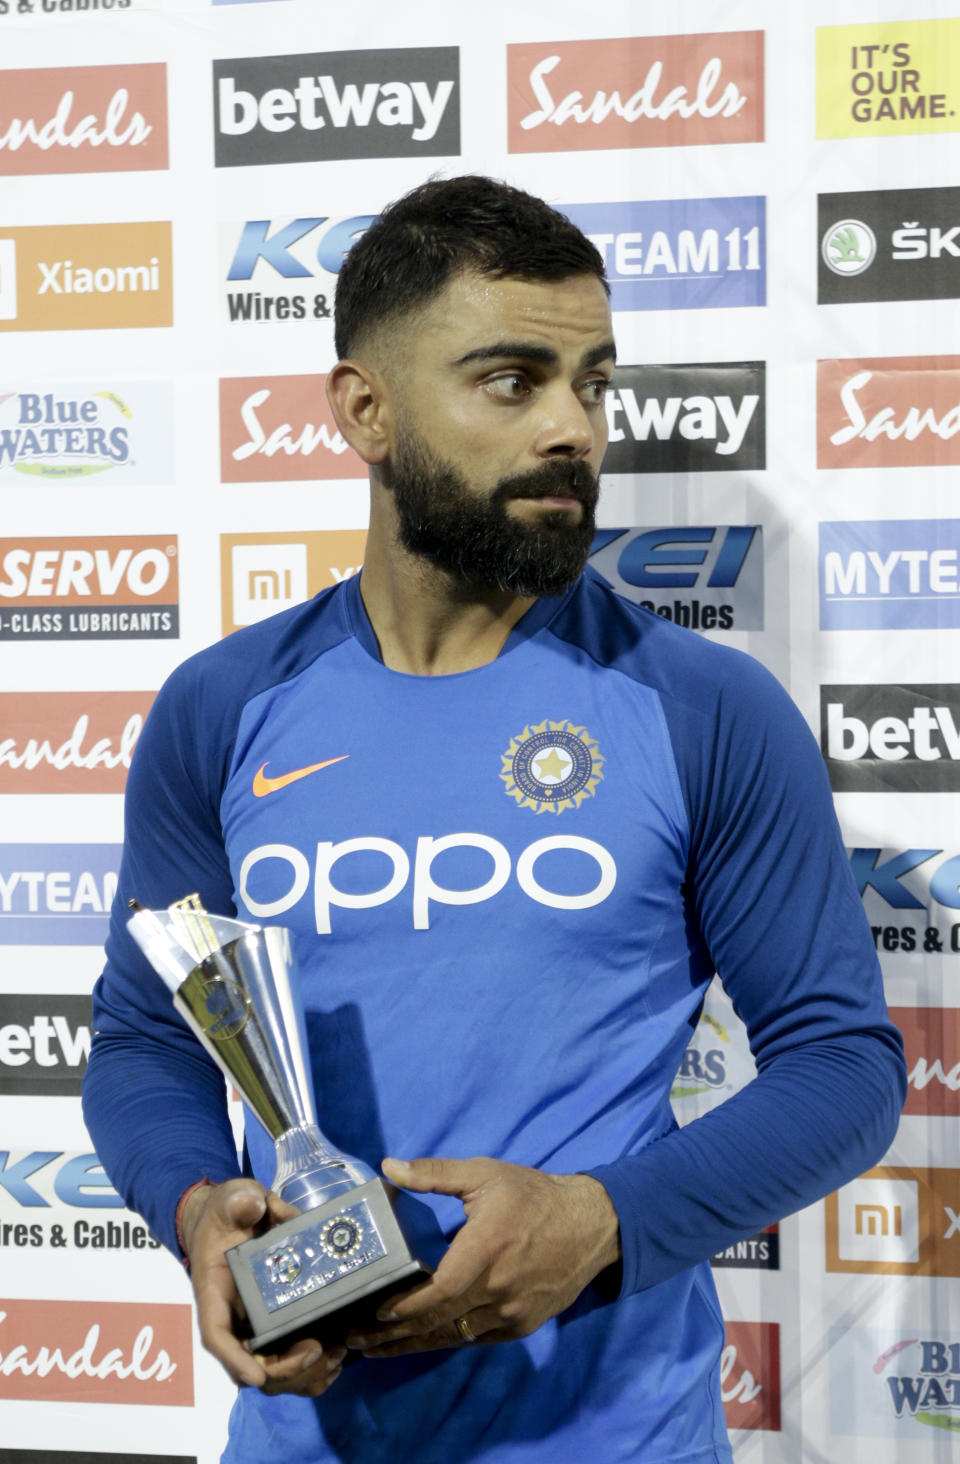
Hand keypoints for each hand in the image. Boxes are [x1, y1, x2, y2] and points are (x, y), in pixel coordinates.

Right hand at [180, 1178, 346, 1394]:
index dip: (235, 1359)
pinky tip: (336, 1359)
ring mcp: (253, 1321)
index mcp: (215, 1292)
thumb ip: (240, 1201)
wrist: (231, 1215)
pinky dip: (309, 1367)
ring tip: (335, 1355)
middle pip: (249, 1362)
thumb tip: (255, 1206)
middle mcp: (232, 1315)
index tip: (258, 1376)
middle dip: (282, 1368)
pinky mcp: (274, 1318)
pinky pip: (287, 1356)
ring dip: (301, 1373)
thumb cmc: (228, 1211)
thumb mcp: (232, 1197)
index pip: (217, 1334)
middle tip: (317, 1349)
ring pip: (271, 1368)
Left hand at [345, 1156, 619, 1357]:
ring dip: (414, 1344)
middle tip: (356, 1341)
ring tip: (377, 1349)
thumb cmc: (533, 1196)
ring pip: (454, 1336)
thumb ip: (435, 1173)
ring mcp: (512, 1312)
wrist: (590, 1225)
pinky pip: (476, 1338)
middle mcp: (498, 1289)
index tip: (374, 1312)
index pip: (438, 1292)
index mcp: (486, 1250)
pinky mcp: (522, 1325)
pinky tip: (422, 1340)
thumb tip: (388, 1166)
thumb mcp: (484, 1174)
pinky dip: (446, 1340)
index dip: (405, 1307)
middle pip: (438, 1322)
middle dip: (393, 1335)